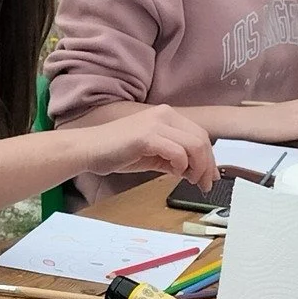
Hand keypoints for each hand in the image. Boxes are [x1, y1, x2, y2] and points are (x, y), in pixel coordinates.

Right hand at [83, 105, 217, 190]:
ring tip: (191, 181)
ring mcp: (156, 123)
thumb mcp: (152, 154)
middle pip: (202, 139)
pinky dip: (181, 165)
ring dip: (198, 167)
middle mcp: (165, 114)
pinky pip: (177, 151)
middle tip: (204, 184)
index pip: (200, 135)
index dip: (209, 158)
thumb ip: (174, 159)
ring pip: (194, 145)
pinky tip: (173, 173)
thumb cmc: (116, 152)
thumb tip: (195, 172)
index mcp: (167, 116)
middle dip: (207, 165)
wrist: (88, 149)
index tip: (209, 177)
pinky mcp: (147, 136)